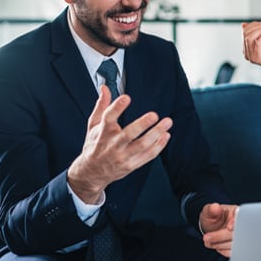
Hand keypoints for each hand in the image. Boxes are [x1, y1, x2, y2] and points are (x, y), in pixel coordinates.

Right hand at [67, 85, 172, 202]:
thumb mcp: (93, 125)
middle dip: (142, 124)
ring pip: (142, 146)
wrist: (92, 172)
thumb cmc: (94, 145)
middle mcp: (113, 145)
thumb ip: (101, 106)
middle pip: (128, 135)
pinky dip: (159, 146)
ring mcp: (123, 156)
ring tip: (167, 122)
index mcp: (102, 133)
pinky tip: (166, 135)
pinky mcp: (131, 165)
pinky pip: (148, 156)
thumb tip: (105, 87)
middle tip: (154, 115)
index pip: (108, 118)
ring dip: (156, 134)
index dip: (117, 108)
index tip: (126, 98)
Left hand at [200, 203, 238, 257]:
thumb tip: (215, 207)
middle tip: (206, 238)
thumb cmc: (212, 217)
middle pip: (237, 233)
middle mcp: (242, 225)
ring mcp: (241, 237)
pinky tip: (215, 245)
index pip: (242, 217)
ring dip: (219, 245)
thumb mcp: (209, 211)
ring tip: (207, 242)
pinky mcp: (239, 247)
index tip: (229, 227)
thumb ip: (212, 209)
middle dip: (220, 236)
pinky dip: (223, 250)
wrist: (212, 227)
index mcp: (237, 212)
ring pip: (235, 244)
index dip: (237, 223)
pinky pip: (233, 252)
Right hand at [242, 22, 260, 75]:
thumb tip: (244, 24)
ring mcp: (252, 58)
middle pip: (246, 35)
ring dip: (260, 30)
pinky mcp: (258, 59)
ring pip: (249, 38)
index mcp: (247, 50)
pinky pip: (257, 43)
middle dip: (256, 27)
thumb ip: (255, 32)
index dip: (253, 25)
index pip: (245, 34)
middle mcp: (247, 55)